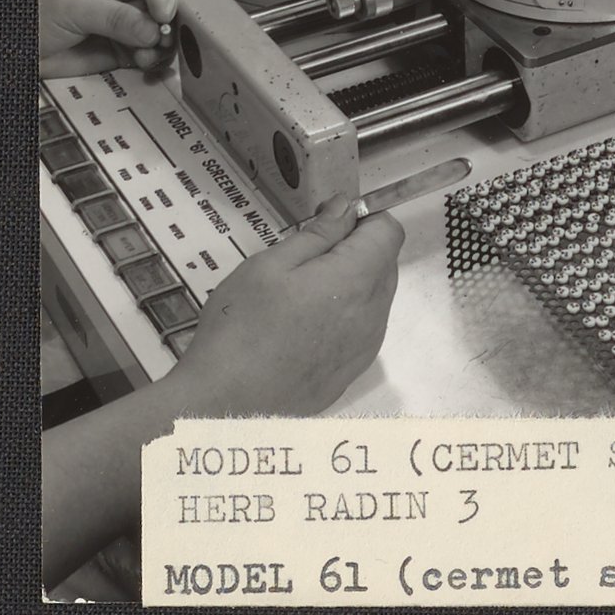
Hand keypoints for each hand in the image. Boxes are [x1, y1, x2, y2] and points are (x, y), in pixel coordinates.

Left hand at [39, 0, 186, 76]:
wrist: (13, 49)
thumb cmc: (34, 10)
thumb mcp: (73, 6)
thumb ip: (115, 17)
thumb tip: (154, 32)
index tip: (163, 13)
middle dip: (173, 15)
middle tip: (165, 34)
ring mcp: (131, 19)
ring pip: (167, 27)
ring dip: (165, 42)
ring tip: (148, 54)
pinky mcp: (129, 47)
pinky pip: (155, 52)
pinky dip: (157, 59)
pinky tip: (145, 63)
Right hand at [165, 197, 404, 416]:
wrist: (225, 406)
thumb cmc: (242, 327)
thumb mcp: (271, 265)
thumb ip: (319, 233)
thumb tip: (346, 207)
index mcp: (357, 280)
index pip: (389, 231)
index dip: (364, 219)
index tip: (328, 224)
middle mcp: (374, 314)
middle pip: (385, 263)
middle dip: (356, 250)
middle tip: (305, 258)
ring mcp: (366, 347)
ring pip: (374, 296)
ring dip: (350, 283)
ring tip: (298, 295)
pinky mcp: (352, 371)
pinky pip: (363, 328)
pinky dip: (344, 315)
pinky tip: (303, 326)